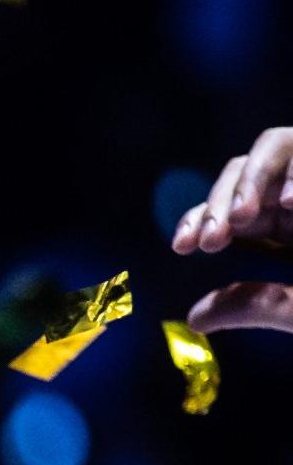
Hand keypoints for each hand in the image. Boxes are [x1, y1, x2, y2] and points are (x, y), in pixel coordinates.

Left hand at [172, 125, 292, 334]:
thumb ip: (254, 306)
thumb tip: (195, 318)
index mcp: (288, 227)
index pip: (227, 211)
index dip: (199, 221)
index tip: (182, 247)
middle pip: (241, 174)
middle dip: (218, 203)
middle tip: (210, 240)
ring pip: (273, 147)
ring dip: (249, 180)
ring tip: (241, 218)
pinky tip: (291, 204)